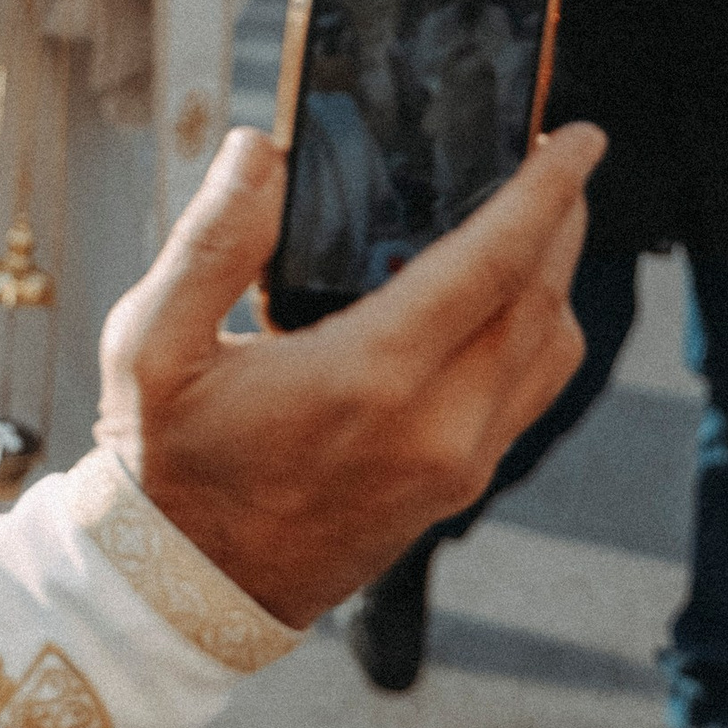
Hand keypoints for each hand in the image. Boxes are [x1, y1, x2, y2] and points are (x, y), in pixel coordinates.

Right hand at [94, 124, 600, 629]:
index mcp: (368, 378)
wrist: (185, 590)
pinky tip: (494, 303)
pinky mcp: (455, 491)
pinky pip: (526, 396)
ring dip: (554, 279)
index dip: (546, 189)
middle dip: (560, 219)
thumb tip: (259, 150)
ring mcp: (455, 468)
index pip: (495, 262)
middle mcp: (435, 427)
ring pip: (550, 352)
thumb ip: (211, 238)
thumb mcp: (150, 342)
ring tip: (531, 225)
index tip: (577, 137)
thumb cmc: (165, 463)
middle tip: (555, 161)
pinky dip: (532, 334)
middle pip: (543, 300)